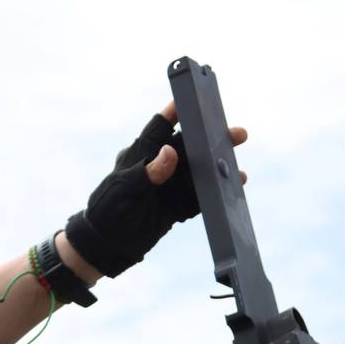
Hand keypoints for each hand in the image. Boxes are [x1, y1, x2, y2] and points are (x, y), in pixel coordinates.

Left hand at [65, 101, 247, 277]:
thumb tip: (170, 151)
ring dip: (217, 169)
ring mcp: (166, 187)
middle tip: (237, 134)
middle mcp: (156, 167)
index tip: (198, 97)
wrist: (106, 246)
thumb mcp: (125, 189)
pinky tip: (231, 189)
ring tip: (239, 169)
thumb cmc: (107, 211)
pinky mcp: (172, 206)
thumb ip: (149, 171)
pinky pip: (196, 197)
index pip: (160, 127)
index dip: (177, 112)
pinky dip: (213, 194)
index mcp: (140, 155)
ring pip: (196, 172)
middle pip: (188, 148)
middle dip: (211, 140)